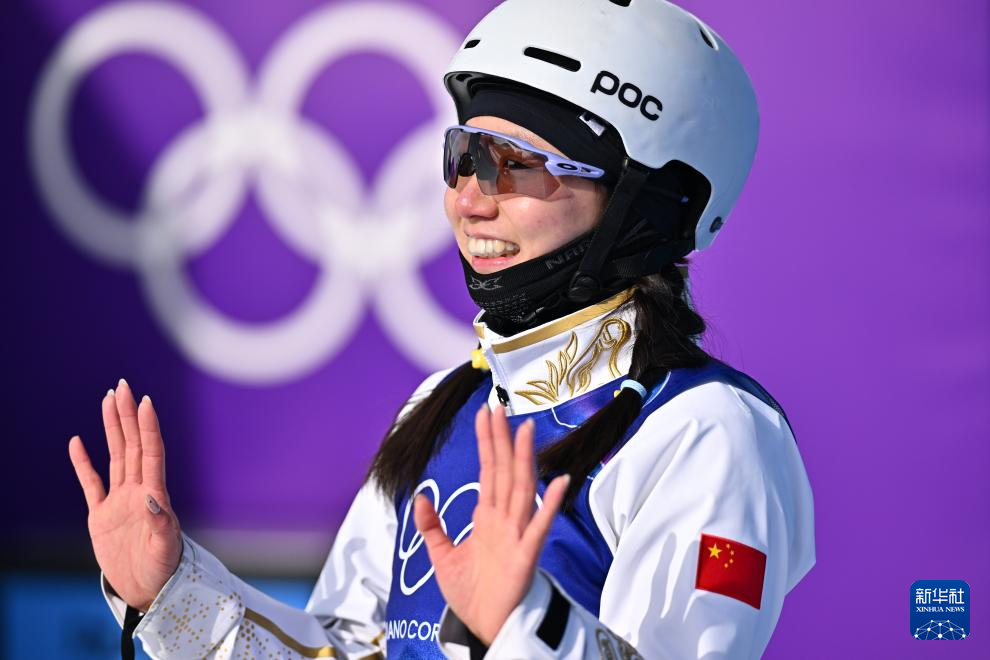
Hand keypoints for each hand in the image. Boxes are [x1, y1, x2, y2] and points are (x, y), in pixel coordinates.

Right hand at [68, 379, 182, 611]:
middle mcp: (138, 491)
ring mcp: (119, 501)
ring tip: (108, 400)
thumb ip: (160, 523)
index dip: (148, 427)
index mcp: (155, 494)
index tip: (145, 401)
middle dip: (127, 416)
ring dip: (112, 428)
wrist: (148, 591)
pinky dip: (83, 463)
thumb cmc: (164, 570)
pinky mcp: (101, 516)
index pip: (151, 452)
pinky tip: (77, 441)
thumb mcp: (165, 548)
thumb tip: (151, 497)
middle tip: (122, 386)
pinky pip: (91, 483)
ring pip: (114, 456)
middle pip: (132, 445)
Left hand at [414, 405, 569, 645]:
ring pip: (521, 490)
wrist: (484, 628)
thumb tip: (420, 496)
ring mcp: (517, 535)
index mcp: (486, 518)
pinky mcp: (525, 556)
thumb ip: (431, 526)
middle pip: (504, 472)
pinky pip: (539, 528)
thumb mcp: (441, 556)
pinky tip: (560, 483)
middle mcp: (504, 520)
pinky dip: (550, 506)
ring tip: (526, 431)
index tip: (484, 414)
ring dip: (524, 461)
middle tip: (499, 407)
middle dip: (501, 440)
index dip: (487, 442)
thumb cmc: (470, 594)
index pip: (488, 471)